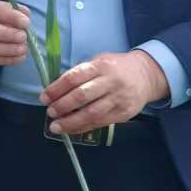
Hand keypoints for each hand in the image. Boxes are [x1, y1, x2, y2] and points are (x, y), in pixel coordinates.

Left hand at [41, 50, 170, 135]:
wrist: (146, 76)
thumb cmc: (116, 68)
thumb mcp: (99, 61)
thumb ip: (81, 73)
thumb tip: (56, 89)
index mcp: (101, 66)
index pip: (74, 77)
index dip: (57, 89)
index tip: (44, 97)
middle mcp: (111, 82)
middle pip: (82, 96)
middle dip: (62, 106)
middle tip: (49, 112)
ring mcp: (119, 99)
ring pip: (91, 113)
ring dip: (71, 122)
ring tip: (56, 126)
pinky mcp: (123, 114)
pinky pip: (100, 123)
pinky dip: (83, 127)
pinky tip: (71, 129)